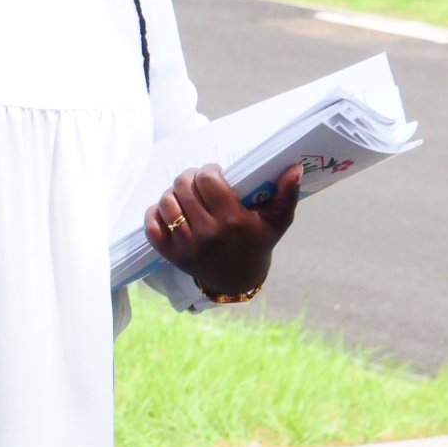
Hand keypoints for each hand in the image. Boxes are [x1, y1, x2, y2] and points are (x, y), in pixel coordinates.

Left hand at [144, 161, 302, 299]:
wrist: (237, 279)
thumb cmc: (257, 243)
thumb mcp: (277, 221)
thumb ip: (287, 194)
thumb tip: (295, 167)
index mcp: (232, 220)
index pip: (207, 179)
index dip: (209, 170)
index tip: (216, 175)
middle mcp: (207, 232)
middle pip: (183, 186)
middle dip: (190, 178)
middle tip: (199, 182)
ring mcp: (187, 245)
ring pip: (166, 202)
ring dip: (173, 193)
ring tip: (185, 195)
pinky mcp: (171, 254)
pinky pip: (152, 225)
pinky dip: (155, 213)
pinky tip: (170, 210)